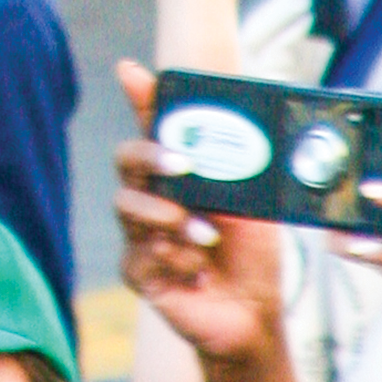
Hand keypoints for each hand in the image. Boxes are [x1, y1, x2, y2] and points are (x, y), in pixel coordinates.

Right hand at [115, 59, 284, 365]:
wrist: (255, 311)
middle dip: (150, 157)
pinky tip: (197, 269)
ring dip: (170, 218)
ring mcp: (139, 233)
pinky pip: (138, 255)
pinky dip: (173, 259)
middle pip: (127, 160)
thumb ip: (238, 168)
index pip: (152, 124)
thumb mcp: (254, 202)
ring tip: (205, 236)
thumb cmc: (252, 252)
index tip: (130, 70)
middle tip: (183, 166)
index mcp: (178, 172)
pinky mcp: (137, 270)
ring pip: (128, 206)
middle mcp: (152, 195)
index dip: (139, 95)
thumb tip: (249, 127)